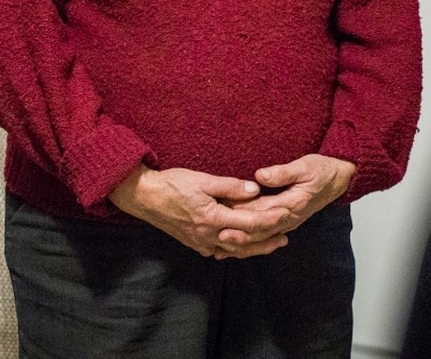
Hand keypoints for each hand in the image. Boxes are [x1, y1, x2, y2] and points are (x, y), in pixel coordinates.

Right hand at [109, 165, 288, 258]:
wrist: (145, 197)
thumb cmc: (172, 184)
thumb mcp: (202, 179)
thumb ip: (230, 186)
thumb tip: (254, 190)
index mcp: (213, 219)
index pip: (249, 223)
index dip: (270, 220)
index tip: (285, 214)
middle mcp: (209, 236)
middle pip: (245, 243)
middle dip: (267, 240)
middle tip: (286, 236)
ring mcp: (201, 242)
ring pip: (234, 251)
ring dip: (254, 248)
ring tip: (271, 244)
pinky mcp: (195, 243)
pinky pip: (221, 251)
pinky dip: (235, 250)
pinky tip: (242, 247)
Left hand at [215, 154, 355, 251]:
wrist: (337, 179)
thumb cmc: (321, 170)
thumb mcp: (305, 166)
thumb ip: (283, 173)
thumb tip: (261, 177)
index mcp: (292, 204)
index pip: (264, 211)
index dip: (244, 214)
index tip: (226, 215)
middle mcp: (289, 218)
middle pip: (260, 230)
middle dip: (239, 234)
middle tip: (218, 235)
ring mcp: (287, 223)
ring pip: (262, 238)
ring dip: (243, 244)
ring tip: (221, 247)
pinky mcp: (284, 223)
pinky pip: (266, 237)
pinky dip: (250, 244)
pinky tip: (235, 248)